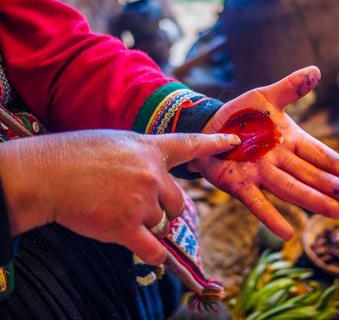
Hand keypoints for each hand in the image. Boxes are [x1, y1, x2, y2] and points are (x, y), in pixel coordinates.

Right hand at [0, 130, 238, 264]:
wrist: (46, 175)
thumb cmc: (75, 154)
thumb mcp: (115, 141)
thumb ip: (141, 155)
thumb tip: (154, 173)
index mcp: (150, 149)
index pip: (190, 144)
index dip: (214, 142)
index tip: (234, 141)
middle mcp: (153, 175)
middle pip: (177, 202)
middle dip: (162, 207)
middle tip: (132, 203)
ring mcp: (142, 202)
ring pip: (159, 223)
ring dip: (142, 224)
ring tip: (113, 210)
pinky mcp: (127, 228)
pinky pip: (153, 249)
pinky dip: (153, 254)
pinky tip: (147, 251)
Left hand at [191, 67, 338, 239]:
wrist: (209, 125)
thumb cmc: (242, 114)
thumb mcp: (266, 96)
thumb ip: (290, 88)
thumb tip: (316, 71)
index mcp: (290, 140)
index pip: (320, 154)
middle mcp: (279, 160)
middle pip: (310, 174)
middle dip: (333, 186)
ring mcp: (260, 174)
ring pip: (290, 187)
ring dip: (312, 199)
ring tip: (335, 211)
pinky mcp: (239, 184)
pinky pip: (257, 202)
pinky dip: (270, 217)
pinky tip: (286, 234)